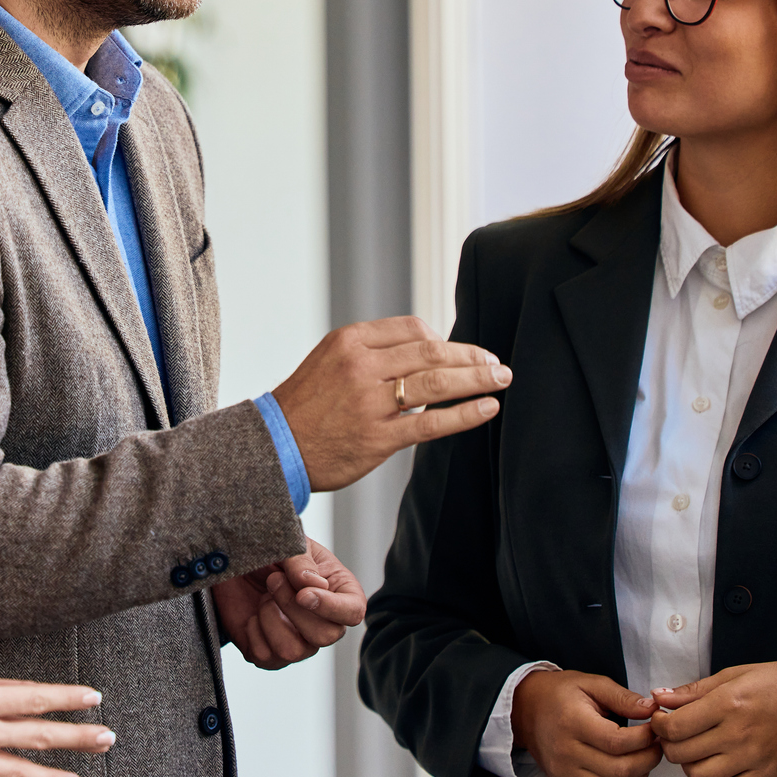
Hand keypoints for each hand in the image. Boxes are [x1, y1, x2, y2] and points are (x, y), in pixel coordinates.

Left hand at [212, 535, 366, 669]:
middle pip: (325, 636)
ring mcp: (299, 643)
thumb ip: (302, 562)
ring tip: (265, 596)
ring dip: (271, 618)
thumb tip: (314, 585)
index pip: (353, 612)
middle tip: (274, 580)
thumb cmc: (272, 553)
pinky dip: (252, 631)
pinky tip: (252, 613)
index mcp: (339, 593)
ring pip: (293, 651)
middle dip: (293, 607)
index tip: (303, 594)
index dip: (331, 608)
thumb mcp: (289, 546)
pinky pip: (264, 656)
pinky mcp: (270, 655)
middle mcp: (324, 623)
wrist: (237, 565)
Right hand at [272, 317, 510, 491]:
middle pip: (432, 352)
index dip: (445, 340)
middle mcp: (361, 365)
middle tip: (497, 363)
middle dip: (472, 356)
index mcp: (350, 340)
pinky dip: (466, 413)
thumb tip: (427, 350)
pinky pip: (432, 422)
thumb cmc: (306, 405)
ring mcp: (370, 402)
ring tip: (501, 379)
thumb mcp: (330, 359)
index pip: (413, 329)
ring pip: (438, 382)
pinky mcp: (379, 437)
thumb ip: (373, 351)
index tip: (464, 352)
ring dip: (477, 379)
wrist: (274, 448)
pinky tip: (488, 408)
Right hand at [510, 669, 661, 776]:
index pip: (617, 741)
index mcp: (573, 722)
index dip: (644, 739)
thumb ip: (622, 697)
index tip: (654, 729)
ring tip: (645, 762)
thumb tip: (651, 710)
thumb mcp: (590, 683)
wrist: (525, 709)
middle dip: (648, 760)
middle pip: (618, 770)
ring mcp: (563, 773)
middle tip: (656, 746)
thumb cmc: (559, 694)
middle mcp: (566, 752)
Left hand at [648, 661, 776, 776]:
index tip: (660, 720)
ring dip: (689, 765)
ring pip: (699, 776)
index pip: (675, 726)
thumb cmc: (774, 684)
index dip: (659, 725)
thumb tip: (659, 696)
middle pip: (681, 753)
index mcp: (727, 703)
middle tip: (675, 735)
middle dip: (669, 744)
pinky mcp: (764, 775)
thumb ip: (693, 690)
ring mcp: (751, 758)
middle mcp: (737, 734)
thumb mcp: (732, 675)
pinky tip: (714, 769)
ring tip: (695, 751)